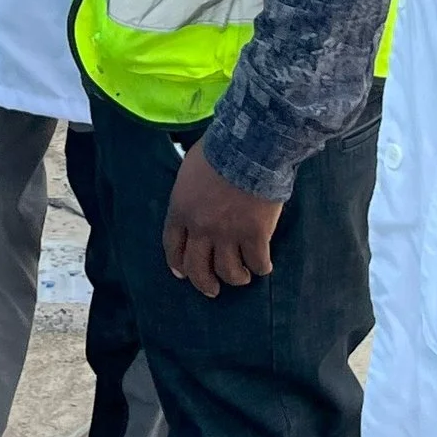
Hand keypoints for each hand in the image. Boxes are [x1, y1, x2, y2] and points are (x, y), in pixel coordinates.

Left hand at [161, 141, 284, 298]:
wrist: (251, 146)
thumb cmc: (221, 148)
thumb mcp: (191, 167)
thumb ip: (189, 189)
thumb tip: (194, 193)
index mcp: (181, 209)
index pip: (172, 246)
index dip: (178, 263)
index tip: (182, 272)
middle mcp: (201, 228)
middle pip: (196, 267)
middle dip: (203, 282)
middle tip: (211, 289)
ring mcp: (228, 234)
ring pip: (227, 271)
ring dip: (234, 278)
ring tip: (241, 277)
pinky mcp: (255, 235)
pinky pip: (256, 262)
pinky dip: (260, 267)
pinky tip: (263, 266)